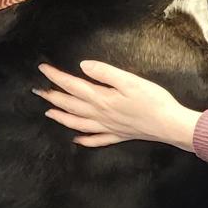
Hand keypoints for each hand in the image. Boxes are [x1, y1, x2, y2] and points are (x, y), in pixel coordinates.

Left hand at [36, 61, 200, 149]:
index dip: (56, 76)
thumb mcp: (129, 80)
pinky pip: (96, 140)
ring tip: (50, 112)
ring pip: (78, 123)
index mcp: (101, 98)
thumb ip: (105, 73)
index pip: (72, 85)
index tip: (42, 68)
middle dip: (52, 96)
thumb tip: (83, 66)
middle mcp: (100, 114)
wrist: (169, 125)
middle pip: (70, 105)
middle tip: (37, 90)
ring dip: (62, 117)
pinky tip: (77, 140)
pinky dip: (84, 140)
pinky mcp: (119, 135)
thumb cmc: (153, 100)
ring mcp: (108, 127)